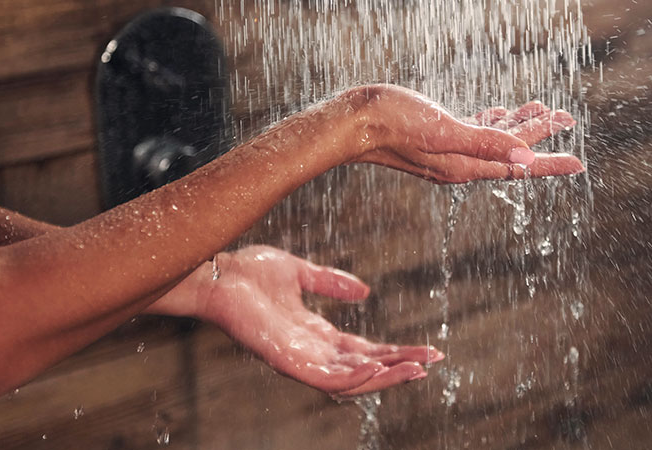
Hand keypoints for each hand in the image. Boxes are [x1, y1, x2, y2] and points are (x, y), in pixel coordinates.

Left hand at [163, 246, 442, 395]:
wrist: (217, 273)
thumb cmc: (249, 272)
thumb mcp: (300, 272)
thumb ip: (330, 282)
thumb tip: (365, 291)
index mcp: (316, 334)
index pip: (364, 350)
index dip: (396, 351)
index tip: (427, 349)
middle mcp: (311, 351)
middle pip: (366, 367)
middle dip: (401, 366)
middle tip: (434, 361)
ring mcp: (300, 359)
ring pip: (352, 380)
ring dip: (386, 376)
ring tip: (418, 369)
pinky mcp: (287, 361)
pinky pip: (326, 379)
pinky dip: (354, 377)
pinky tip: (377, 367)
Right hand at [342, 85, 583, 182]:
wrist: (351, 122)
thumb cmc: (393, 123)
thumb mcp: (444, 130)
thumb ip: (484, 142)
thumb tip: (525, 155)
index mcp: (465, 166)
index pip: (518, 168)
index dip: (550, 163)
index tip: (579, 163)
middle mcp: (460, 163)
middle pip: (510, 152)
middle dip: (540, 135)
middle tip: (568, 117)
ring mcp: (447, 151)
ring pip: (494, 140)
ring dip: (518, 124)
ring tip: (543, 108)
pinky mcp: (435, 137)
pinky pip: (473, 132)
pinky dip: (492, 122)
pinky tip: (500, 111)